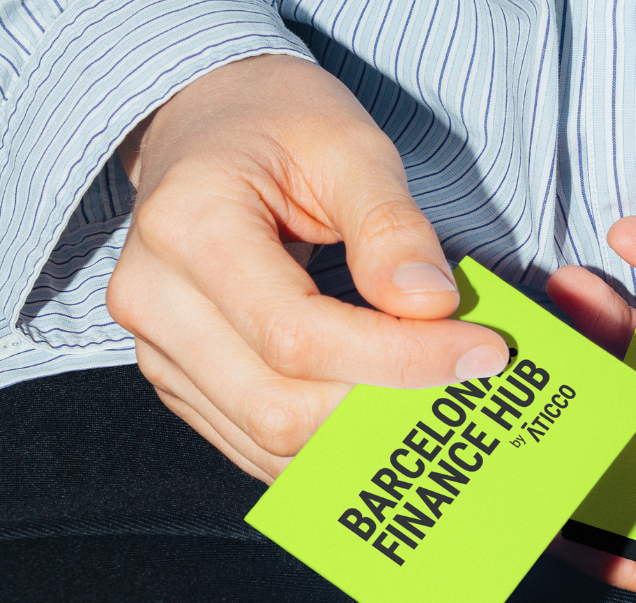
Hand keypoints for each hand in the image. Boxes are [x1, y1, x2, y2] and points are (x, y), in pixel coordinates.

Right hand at [107, 55, 507, 482]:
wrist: (209, 127)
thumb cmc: (277, 125)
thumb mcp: (348, 145)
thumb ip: (391, 227)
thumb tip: (431, 307)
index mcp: (187, 227)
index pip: (298, 334)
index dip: (398, 359)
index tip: (480, 353)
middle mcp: (155, 301)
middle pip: (278, 406)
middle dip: (383, 407)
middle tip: (461, 378)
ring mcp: (161, 351)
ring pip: (269, 440)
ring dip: (360, 436)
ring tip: (428, 395)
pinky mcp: (181, 381)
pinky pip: (257, 445)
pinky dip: (327, 444)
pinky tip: (378, 411)